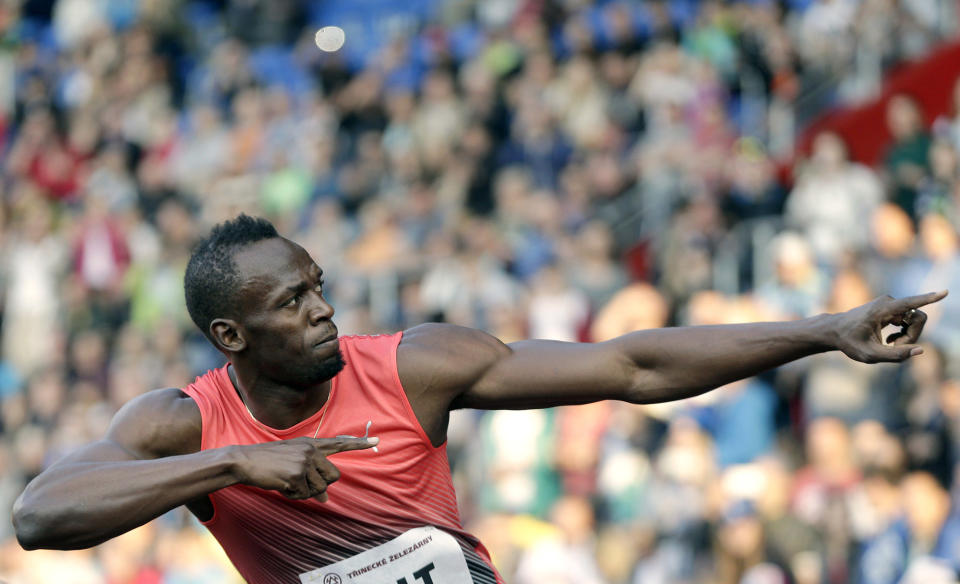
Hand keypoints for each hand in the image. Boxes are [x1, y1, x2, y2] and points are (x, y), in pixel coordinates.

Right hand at [228, 436, 377, 501]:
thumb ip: (312, 476)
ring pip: (318, 489)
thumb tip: (326, 499)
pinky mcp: (296, 474)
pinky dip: (292, 495)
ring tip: (285, 481)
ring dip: (303, 492)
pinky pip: (304, 495)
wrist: (244, 460)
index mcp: (310, 444)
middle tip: (299, 482)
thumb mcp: (292, 465)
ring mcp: (304, 461)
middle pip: (333, 477)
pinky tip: (280, 484)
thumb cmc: (268, 463)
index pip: (339, 443)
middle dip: (319, 486)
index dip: (359, 444)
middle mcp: (311, 450)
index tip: (377, 440)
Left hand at [831, 291, 947, 362]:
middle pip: (918, 318)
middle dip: (912, 336)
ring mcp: (891, 303)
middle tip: (894, 347)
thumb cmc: (850, 343)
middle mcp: (888, 302)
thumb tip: (921, 350)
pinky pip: (909, 320)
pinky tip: (889, 340)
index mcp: (882, 309)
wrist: (835, 331)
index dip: (929, 299)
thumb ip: (895, 355)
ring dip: (907, 336)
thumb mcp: (870, 355)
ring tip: (889, 344)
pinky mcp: (891, 308)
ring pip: (915, 320)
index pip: (910, 303)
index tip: (945, 292)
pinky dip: (904, 333)